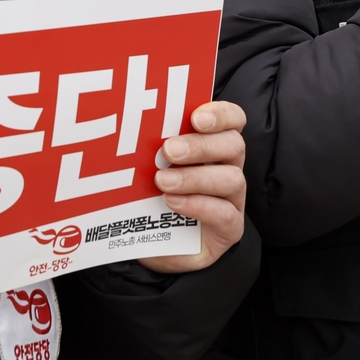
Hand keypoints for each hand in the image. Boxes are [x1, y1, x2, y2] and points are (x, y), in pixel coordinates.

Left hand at [137, 101, 246, 274]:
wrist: (150, 244)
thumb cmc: (150, 196)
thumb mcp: (147, 166)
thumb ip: (149, 145)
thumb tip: (126, 125)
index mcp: (213, 144)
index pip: (233, 119)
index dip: (220, 114)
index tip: (196, 117)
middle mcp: (228, 167)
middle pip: (233, 145)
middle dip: (201, 145)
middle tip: (169, 150)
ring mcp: (232, 199)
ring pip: (231, 179)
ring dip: (194, 177)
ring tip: (162, 181)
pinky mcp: (229, 229)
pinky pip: (225, 214)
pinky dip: (197, 205)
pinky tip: (172, 202)